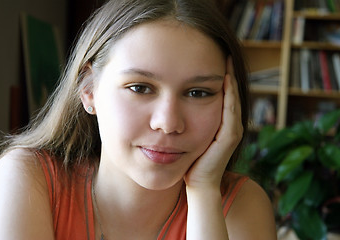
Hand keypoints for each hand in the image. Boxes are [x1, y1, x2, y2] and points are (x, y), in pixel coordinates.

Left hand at [184, 56, 243, 189]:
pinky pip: (230, 111)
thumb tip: (172, 102)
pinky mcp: (230, 136)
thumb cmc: (190, 158)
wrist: (198, 181)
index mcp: (220, 121)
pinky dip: (229, 95)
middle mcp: (230, 123)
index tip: (212, 56)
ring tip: (226, 59)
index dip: (218, 74)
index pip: (221, 92)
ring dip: (230, 79)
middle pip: (230, 92)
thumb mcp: (188, 133)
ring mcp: (232, 129)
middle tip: (222, 49)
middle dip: (227, 71)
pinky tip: (225, 81)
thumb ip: (187, 118)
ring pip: (233, 98)